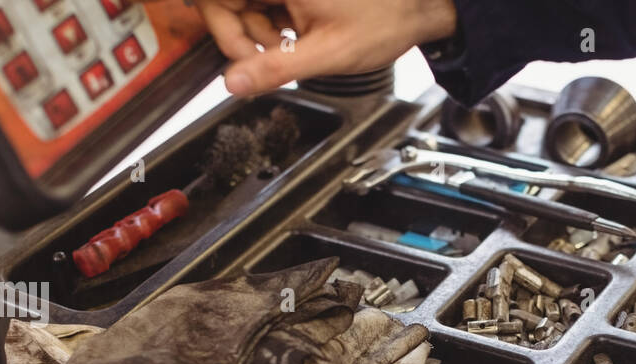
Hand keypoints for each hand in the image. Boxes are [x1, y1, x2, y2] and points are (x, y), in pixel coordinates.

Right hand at [191, 0, 458, 95]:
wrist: (418, 6)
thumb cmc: (385, 19)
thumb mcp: (326, 54)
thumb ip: (275, 68)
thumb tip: (234, 83)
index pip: (217, 1)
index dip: (225, 32)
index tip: (242, 60)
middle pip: (230, 4)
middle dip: (244, 37)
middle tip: (273, 58)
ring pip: (247, 6)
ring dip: (262, 34)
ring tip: (294, 48)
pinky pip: (266, 4)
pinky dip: (275, 25)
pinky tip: (297, 37)